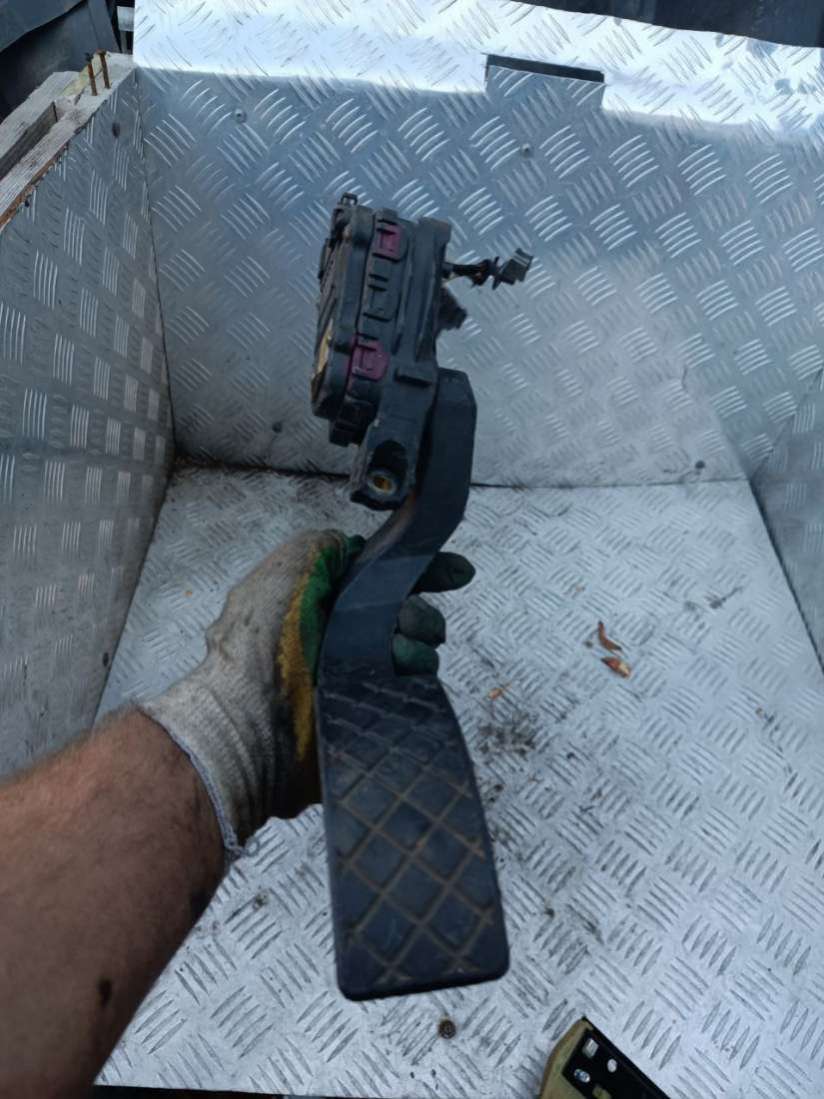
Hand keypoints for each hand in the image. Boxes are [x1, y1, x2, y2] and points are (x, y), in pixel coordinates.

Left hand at [142, 530, 472, 851]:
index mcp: (320, 601)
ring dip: (418, 642)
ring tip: (399, 651)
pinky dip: (415, 675)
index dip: (420, 571)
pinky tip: (404, 671)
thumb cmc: (260, 645)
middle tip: (409, 623)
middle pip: (407, 612)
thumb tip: (353, 548)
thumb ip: (323, 548)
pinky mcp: (369, 710)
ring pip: (416, 649)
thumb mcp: (285, 571)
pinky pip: (412, 687)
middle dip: (420, 611)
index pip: (380, 579)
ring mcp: (356, 674)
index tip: (457, 573)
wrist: (252, 725)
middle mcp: (340, 635)